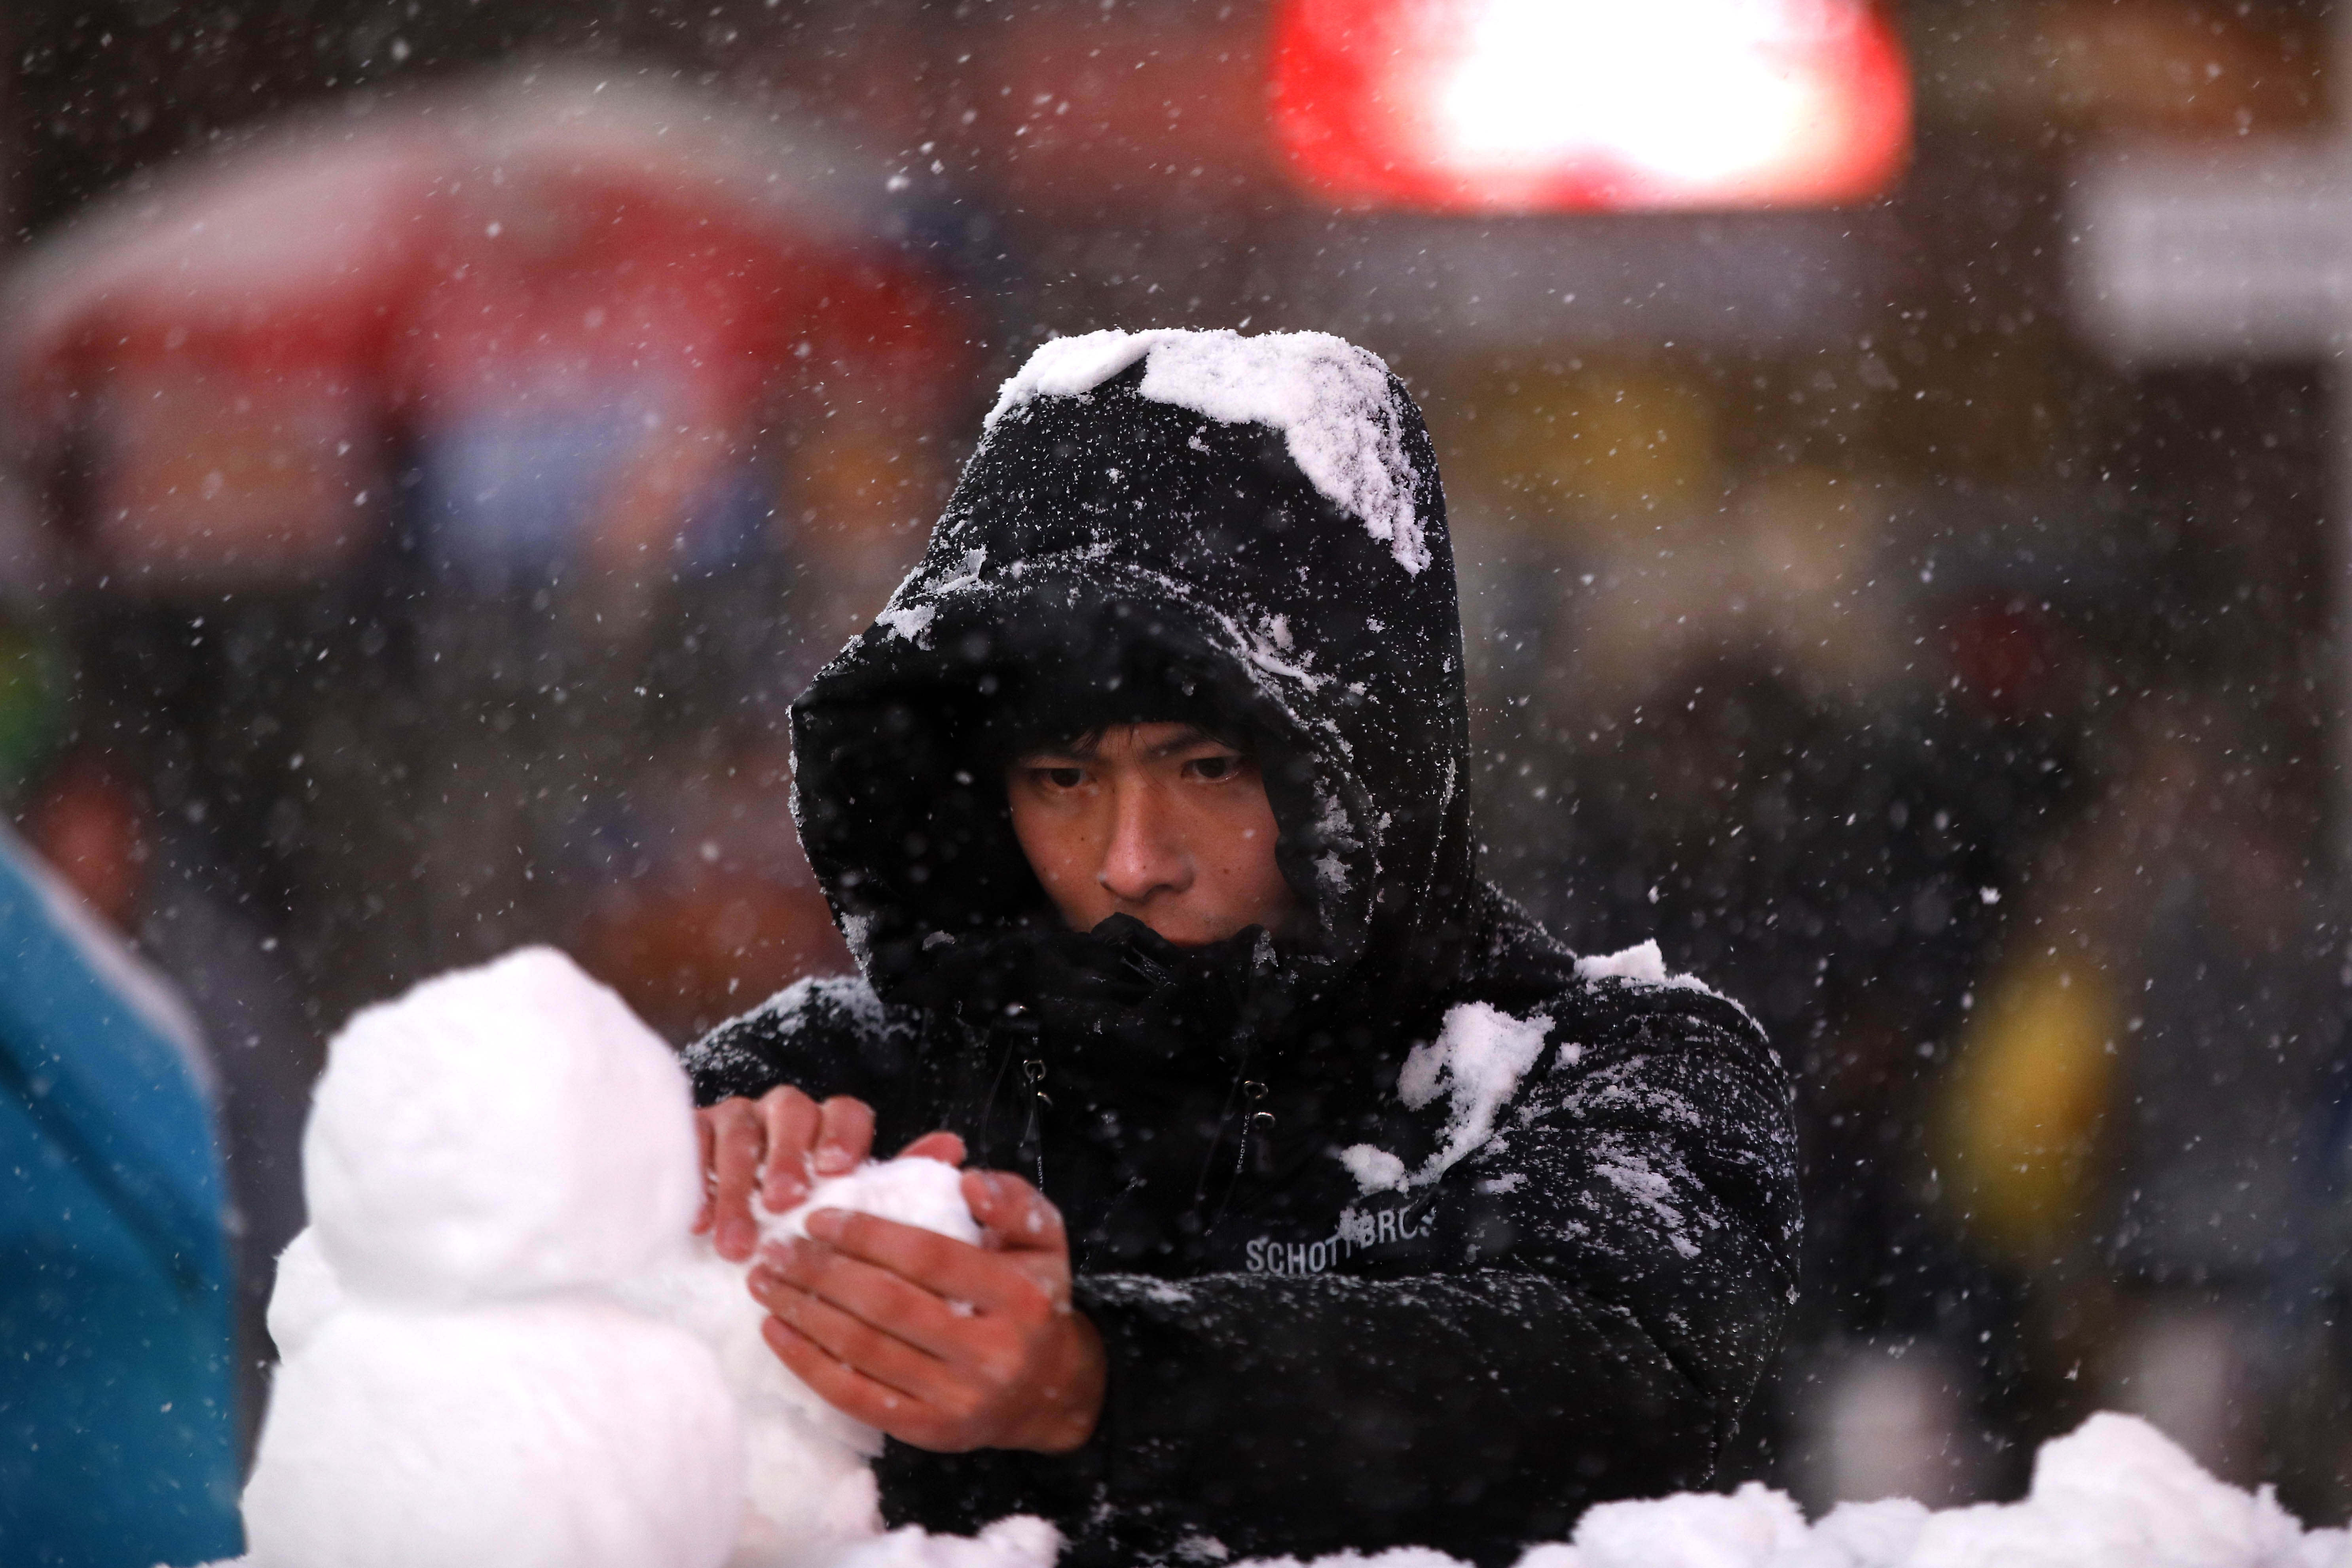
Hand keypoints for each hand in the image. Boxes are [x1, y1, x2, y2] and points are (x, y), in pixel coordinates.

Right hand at [693, 1087, 962, 1261]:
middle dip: (786, 1158)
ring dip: (738, 1189)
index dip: (841, 1136)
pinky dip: (696, 1185)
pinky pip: (692, 1146)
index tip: (836, 1170)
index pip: (844, 1111)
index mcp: (828, 1125)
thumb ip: (896, 1177)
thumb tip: (952, 1148)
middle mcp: (784, 1113)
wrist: (735, 1233)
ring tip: (738, 1244)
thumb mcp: (850, 1203)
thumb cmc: (803, 1219)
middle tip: (784, 1204)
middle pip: (789, 1113)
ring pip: (739, 1135)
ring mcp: (736, 1119)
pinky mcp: (693, 1134)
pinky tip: (698, 1224)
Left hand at [750, 1170, 1106, 1454]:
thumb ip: (1012, 1199)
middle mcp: (991, 1353)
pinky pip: (854, 1396)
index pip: (928, 1257)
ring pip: (863, 1350)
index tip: (817, 1217)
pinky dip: (807, 1363)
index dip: (866, 1234)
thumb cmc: (1034, 1299)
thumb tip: (966, 1180)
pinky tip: (776, 1332)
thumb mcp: (1042, 1238)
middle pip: (887, 1303)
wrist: (1050, 1391)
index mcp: (1018, 1296)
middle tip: (776, 1245)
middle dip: (821, 1271)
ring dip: (803, 1312)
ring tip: (765, 1281)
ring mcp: (957, 1400)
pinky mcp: (927, 1432)